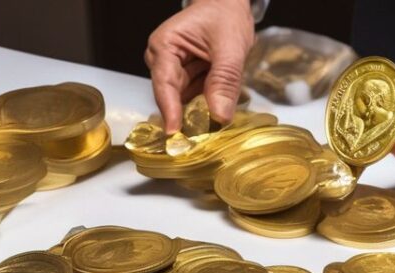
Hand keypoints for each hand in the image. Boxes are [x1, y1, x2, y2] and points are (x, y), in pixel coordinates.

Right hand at [145, 0, 254, 132]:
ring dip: (199, 113)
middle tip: (201, 138)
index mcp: (164, 46)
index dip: (170, 110)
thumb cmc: (225, 16)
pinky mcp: (187, 81)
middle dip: (187, 116)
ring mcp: (174, 72)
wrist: (228, 7)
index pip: (164, 83)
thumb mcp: (231, 46)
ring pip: (184, 102)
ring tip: (213, 126)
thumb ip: (225, 80)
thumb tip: (219, 115)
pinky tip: (216, 114)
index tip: (175, 133)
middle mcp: (163, 61)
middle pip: (172, 97)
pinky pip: (195, 100)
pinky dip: (206, 107)